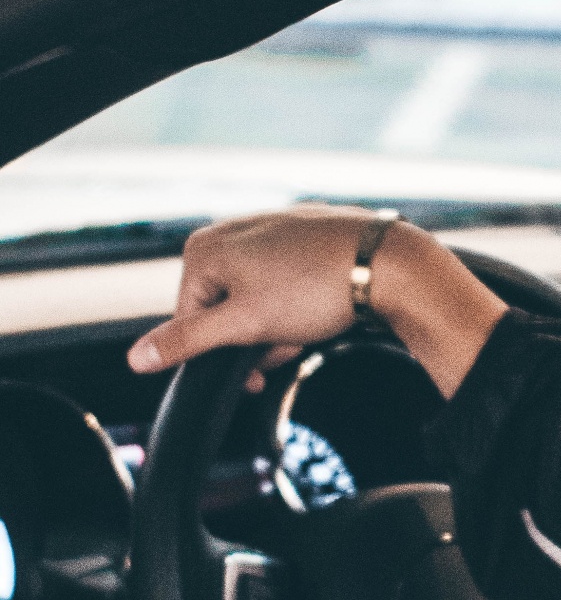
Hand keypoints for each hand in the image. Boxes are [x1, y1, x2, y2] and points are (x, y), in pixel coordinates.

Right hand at [127, 206, 377, 377]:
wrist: (385, 263)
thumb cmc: (315, 289)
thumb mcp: (244, 325)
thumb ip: (187, 342)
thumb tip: (136, 357)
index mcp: (205, 248)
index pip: (190, 319)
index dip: (220, 354)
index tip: (254, 372)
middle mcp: (232, 229)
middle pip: (225, 308)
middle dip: (255, 339)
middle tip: (288, 346)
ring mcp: (269, 227)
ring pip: (258, 296)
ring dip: (278, 326)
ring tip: (308, 326)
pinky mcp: (302, 233)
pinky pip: (285, 278)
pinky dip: (298, 302)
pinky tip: (321, 307)